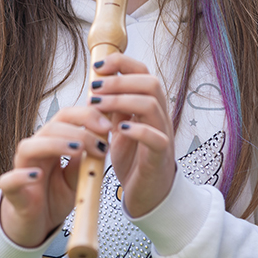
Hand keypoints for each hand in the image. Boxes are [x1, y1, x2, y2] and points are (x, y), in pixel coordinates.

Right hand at [0, 107, 111, 247]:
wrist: (37, 224)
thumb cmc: (56, 196)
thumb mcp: (79, 177)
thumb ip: (87, 160)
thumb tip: (104, 139)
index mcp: (53, 141)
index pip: (66, 116)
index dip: (86, 115)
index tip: (108, 126)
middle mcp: (36, 150)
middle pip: (51, 127)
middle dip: (79, 131)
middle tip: (100, 144)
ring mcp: (21, 169)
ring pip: (29, 147)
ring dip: (55, 144)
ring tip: (77, 150)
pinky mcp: (12, 192)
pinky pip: (9, 180)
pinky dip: (21, 176)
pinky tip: (36, 175)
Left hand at [88, 53, 175, 217]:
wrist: (148, 194)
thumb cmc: (134, 160)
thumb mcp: (121, 128)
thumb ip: (115, 107)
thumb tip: (99, 83)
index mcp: (150, 105)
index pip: (143, 72)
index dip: (122, 63)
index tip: (98, 66)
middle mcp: (160, 115)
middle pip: (150, 82)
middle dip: (119, 80)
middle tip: (94, 87)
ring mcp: (163, 134)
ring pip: (151, 104)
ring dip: (121, 100)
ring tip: (98, 106)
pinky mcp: (160, 156)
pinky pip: (156, 138)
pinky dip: (136, 130)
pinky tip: (118, 130)